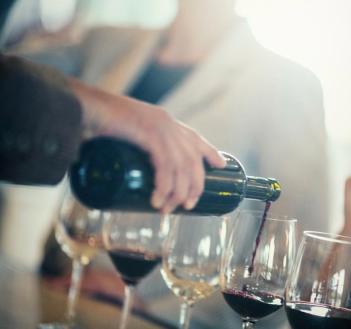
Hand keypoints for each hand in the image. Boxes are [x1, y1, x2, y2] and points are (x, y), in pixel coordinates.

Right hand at [69, 79, 225, 212]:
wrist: (82, 108)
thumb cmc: (98, 124)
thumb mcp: (125, 135)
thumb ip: (134, 151)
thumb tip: (131, 179)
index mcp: (165, 121)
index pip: (196, 138)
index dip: (211, 152)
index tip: (221, 165)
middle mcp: (167, 122)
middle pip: (192, 159)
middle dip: (194, 185)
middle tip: (188, 205)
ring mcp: (159, 126)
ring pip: (181, 166)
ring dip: (177, 192)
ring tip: (168, 210)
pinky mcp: (148, 133)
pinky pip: (165, 166)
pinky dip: (164, 187)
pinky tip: (158, 200)